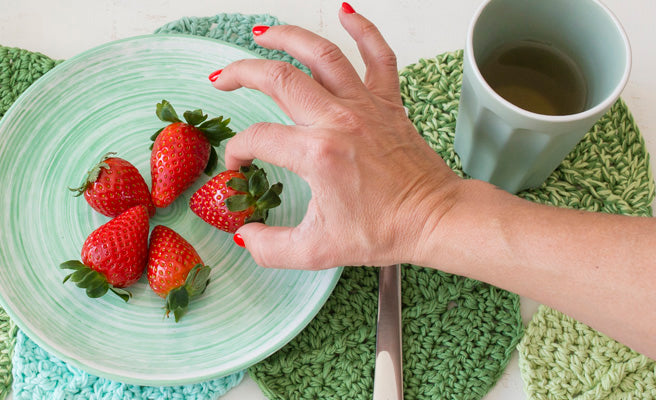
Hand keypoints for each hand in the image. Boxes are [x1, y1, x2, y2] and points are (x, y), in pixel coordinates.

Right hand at [211, 9, 468, 268]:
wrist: (433, 220)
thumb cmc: (383, 232)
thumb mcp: (316, 251)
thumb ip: (270, 247)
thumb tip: (243, 236)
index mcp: (317, 154)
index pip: (259, 138)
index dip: (238, 152)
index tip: (239, 166)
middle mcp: (339, 120)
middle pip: (279, 79)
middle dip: (242, 73)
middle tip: (222, 80)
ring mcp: (365, 106)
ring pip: (321, 55)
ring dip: (288, 38)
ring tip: (262, 34)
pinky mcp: (388, 102)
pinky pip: (379, 56)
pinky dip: (364, 30)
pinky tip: (346, 14)